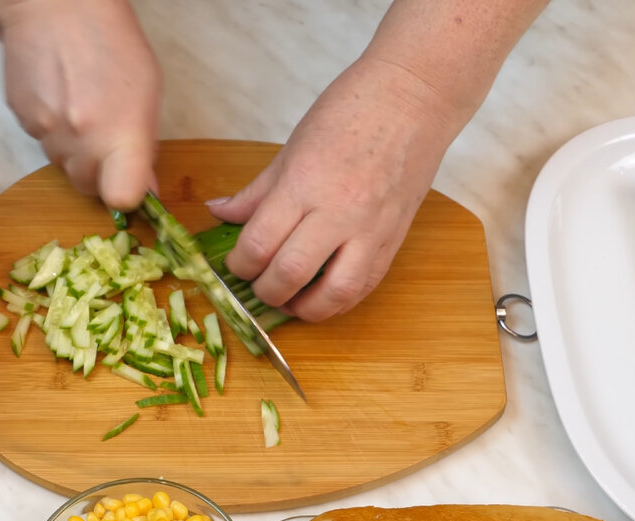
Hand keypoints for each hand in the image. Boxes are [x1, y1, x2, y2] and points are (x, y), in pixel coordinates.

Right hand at [0, 0, 160, 209]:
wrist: (56, 7)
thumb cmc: (111, 41)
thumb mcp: (148, 91)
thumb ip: (144, 145)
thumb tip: (145, 187)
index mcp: (118, 134)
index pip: (120, 197)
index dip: (127, 195)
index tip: (131, 183)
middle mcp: (80, 140)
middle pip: (87, 186)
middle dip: (100, 172)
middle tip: (107, 138)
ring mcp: (46, 132)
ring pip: (62, 164)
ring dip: (75, 149)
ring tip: (82, 106)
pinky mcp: (21, 119)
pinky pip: (41, 141)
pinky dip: (52, 129)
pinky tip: (61, 96)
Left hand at [209, 57, 464, 321]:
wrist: (414, 97)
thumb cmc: (350, 112)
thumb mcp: (291, 149)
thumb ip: (256, 191)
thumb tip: (219, 212)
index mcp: (304, 185)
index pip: (259, 244)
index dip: (239, 264)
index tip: (235, 264)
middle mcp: (339, 212)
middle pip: (290, 274)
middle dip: (264, 290)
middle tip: (257, 284)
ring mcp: (371, 230)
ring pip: (333, 294)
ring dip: (304, 308)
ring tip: (289, 299)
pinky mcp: (394, 240)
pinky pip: (365, 287)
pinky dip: (338, 300)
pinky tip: (321, 293)